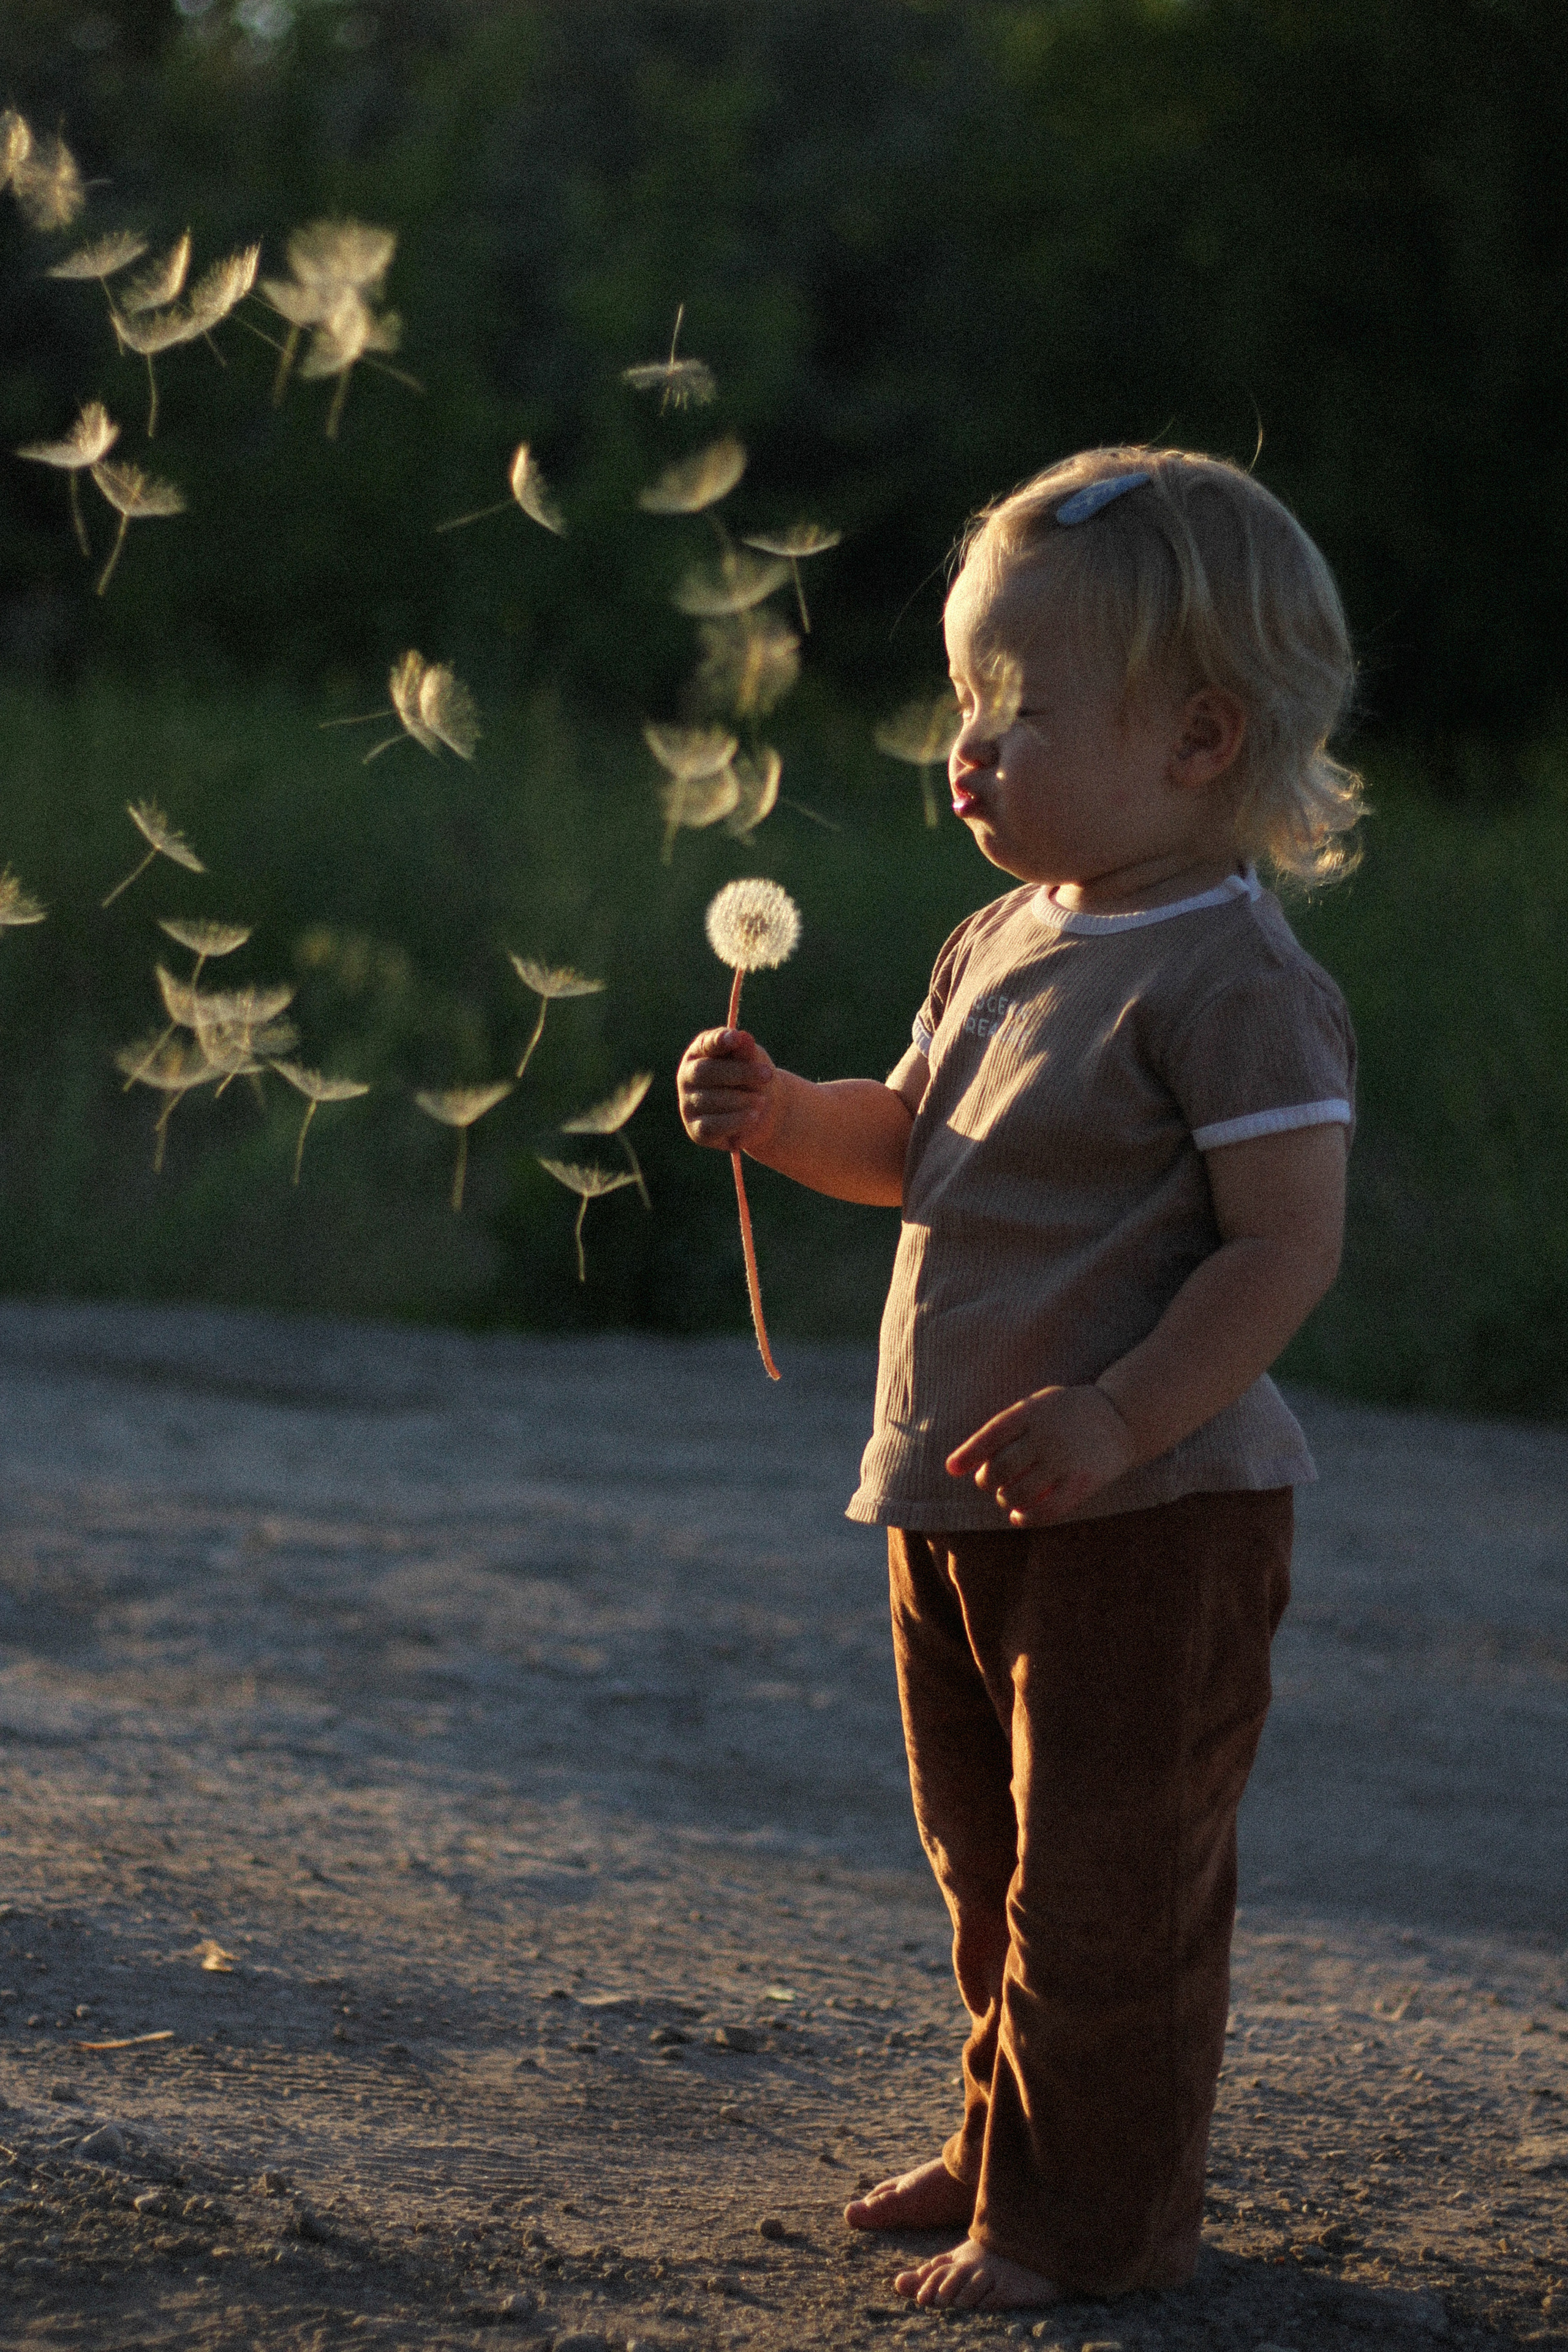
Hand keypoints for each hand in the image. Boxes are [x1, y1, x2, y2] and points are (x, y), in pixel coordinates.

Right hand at [677, 1027, 779, 1151]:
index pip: (705, 1044)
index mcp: (700, 1052)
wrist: (762, 1111)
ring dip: (741, 1100)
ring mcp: (688, 1104)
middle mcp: (687, 1076)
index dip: (718, 1041)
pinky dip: (736, 1120)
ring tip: (762, 1101)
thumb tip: (743, 1038)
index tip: (736, 1038)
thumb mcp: (754, 1061)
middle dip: (739, 1073)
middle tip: (767, 1074)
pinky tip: (754, 1116)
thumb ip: (747, 1052)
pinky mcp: (696, 1130)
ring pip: (710, 1100)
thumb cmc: (753, 1078)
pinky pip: (712, 1126)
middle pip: (705, 1071)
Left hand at [945, 1384, 1138, 1525]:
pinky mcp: (1083, 1481)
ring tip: (1006, 1497)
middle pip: (1001, 1467)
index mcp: (1033, 1411)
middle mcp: (1048, 1435)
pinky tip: (1018, 1517)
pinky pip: (1048, 1509)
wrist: (1121, 1416)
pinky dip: (1027, 1518)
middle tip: (989, 1482)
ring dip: (1005, 1500)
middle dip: (987, 1480)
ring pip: (1019, 1492)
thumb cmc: (1067, 1413)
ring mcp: (1066, 1459)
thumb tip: (958, 1463)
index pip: (992, 1434)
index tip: (952, 1469)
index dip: (969, 1453)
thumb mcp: (1037, 1405)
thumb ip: (1006, 1427)